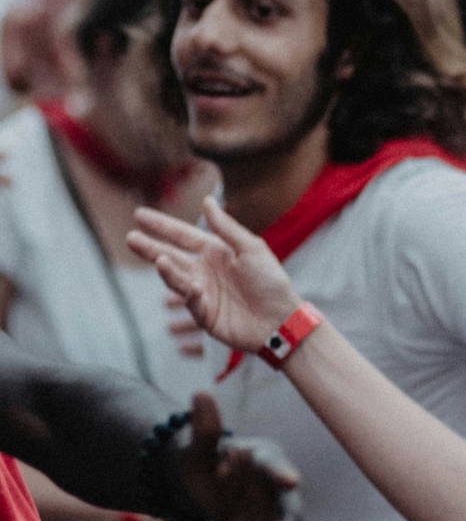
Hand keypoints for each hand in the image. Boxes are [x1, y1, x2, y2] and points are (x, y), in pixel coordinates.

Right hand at [127, 196, 300, 352]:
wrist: (280, 319)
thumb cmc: (271, 282)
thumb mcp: (251, 248)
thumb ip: (226, 227)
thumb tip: (207, 200)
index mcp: (217, 251)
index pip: (183, 235)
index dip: (162, 225)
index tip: (139, 215)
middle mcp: (205, 269)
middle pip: (171, 254)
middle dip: (150, 247)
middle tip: (130, 237)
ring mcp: (202, 291)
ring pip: (176, 277)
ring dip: (166, 269)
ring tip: (157, 258)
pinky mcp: (203, 313)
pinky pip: (189, 299)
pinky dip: (187, 291)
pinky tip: (192, 286)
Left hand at [179, 392, 301, 520]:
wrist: (212, 488)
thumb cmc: (209, 464)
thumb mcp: (199, 452)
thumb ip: (205, 429)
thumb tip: (200, 393)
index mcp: (264, 459)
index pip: (271, 466)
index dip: (281, 473)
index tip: (290, 480)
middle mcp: (277, 486)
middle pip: (284, 504)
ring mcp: (276, 510)